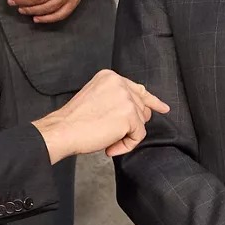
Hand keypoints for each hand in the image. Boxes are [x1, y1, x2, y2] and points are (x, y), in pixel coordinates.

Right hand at [32, 68, 169, 162]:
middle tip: (117, 134)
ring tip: (107, 139)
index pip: (138, 89)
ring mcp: (126, 99)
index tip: (162, 108)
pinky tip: (110, 147)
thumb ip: (116, 99)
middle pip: (142, 107)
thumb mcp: (96, 98)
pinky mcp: (129, 116)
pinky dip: (126, 145)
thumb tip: (139, 112)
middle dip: (134, 123)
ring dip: (126, 135)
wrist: (63, 130)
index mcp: (110, 77)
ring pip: (141, 122)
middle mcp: (120, 84)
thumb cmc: (75, 120)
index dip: (151, 101)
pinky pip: (138, 136)